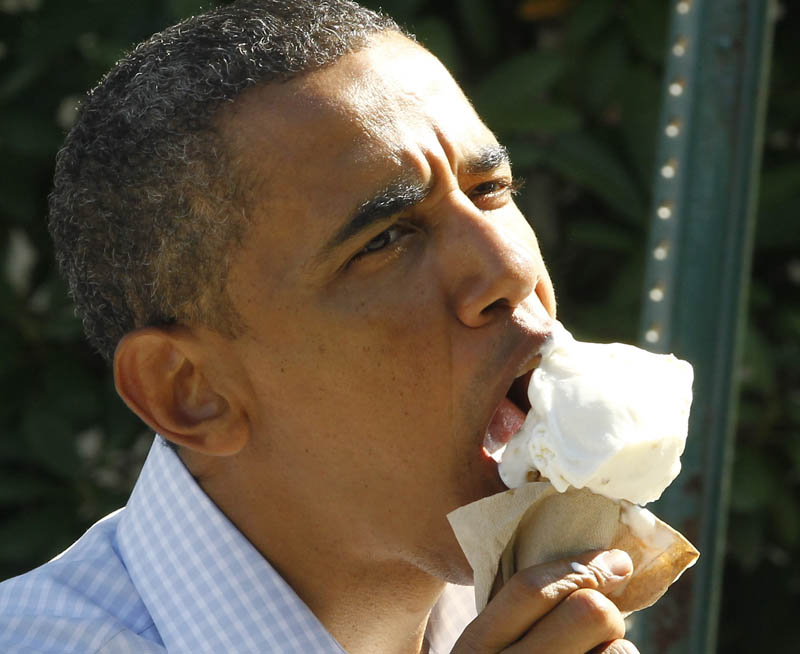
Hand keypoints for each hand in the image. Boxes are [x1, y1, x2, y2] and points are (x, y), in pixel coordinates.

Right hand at [451, 549, 638, 653]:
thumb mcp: (487, 651)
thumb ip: (520, 615)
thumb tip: (607, 567)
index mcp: (476, 650)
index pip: (528, 589)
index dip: (578, 565)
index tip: (611, 560)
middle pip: (587, 612)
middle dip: (603, 606)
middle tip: (598, 619)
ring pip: (621, 650)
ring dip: (617, 648)